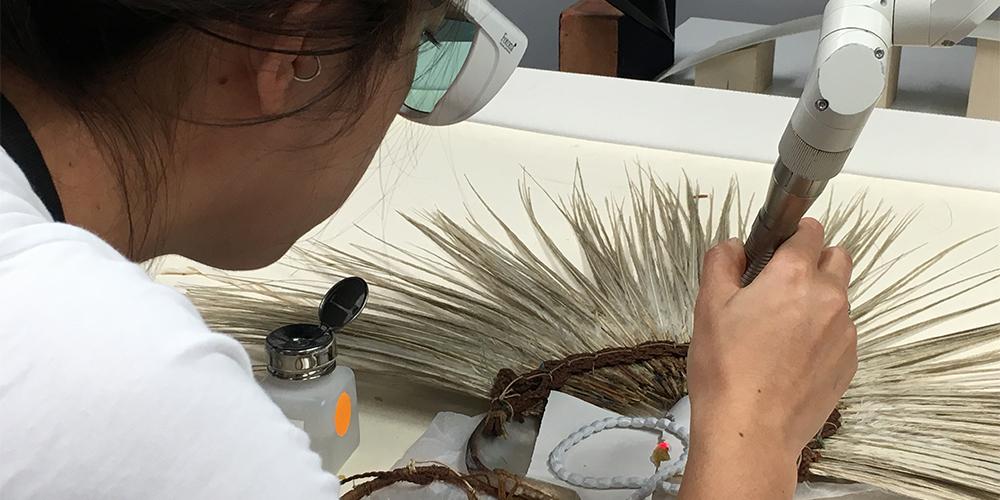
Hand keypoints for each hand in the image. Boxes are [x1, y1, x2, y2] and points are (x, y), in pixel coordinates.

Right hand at [678, 218, 855, 499]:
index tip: (774, 248)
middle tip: (779, 285)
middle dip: (813, 260)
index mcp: (793, 276)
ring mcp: (844, 332)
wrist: (750, 431)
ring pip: (838, 298)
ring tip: (780, 329)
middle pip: (836, 258)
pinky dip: (821, 334)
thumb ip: (721, 263)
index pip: (809, 231)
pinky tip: (790, 357)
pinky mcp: (848, 362)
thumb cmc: (726, 369)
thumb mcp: (708, 306)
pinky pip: (840, 333)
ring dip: (816, 300)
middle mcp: (828, 298)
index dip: (791, 234)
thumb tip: (734, 247)